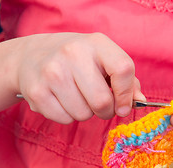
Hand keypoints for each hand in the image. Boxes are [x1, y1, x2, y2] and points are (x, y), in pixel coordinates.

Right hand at [15, 32, 144, 123]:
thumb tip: (140, 102)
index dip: (126, 95)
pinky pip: (64, 119)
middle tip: (99, 105)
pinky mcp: (36, 91)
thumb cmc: (76, 61)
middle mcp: (72, 53)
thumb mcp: (102, 59)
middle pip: (101, 101)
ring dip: (84, 112)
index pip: (123, 69)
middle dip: (105, 111)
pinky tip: (60, 99)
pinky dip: (67, 116)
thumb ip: (125, 80)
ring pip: (83, 114)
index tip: (123, 106)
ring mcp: (52, 72)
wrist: (32, 56)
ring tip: (75, 96)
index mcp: (96, 43)